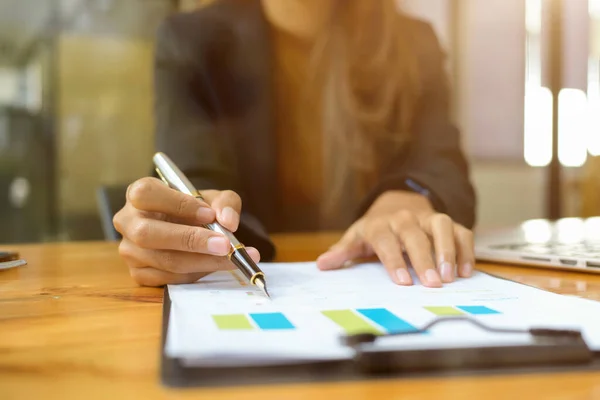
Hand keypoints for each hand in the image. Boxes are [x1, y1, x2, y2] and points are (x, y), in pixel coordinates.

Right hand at [113, 177, 259, 285]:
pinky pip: (168, 278)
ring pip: (164, 260)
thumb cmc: (197, 209)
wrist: (190, 229)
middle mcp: (127, 221)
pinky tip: (213, 265)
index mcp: (139, 193)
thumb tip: (228, 222)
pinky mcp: (138, 274)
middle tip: (224, 245)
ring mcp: (129, 250)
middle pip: (148, 233)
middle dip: (191, 240)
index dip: (177, 204)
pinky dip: (196, 273)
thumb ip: (225, 203)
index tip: (209, 214)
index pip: (146, 194)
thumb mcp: (214, 198)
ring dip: (202, 261)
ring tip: (231, 258)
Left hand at [316, 190, 473, 286]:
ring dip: (448, 251)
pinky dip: (466, 250)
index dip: (394, 260)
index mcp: (380, 225)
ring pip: (442, 227)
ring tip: (452, 277)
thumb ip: (342, 252)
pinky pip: (460, 231)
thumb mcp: (356, 237)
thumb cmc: (375, 228)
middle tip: (433, 284)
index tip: (402, 281)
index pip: (386, 241)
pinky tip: (466, 272)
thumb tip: (322, 264)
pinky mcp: (446, 223)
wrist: (396, 203)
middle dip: (425, 259)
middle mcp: (405, 219)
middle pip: (416, 235)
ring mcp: (428, 219)